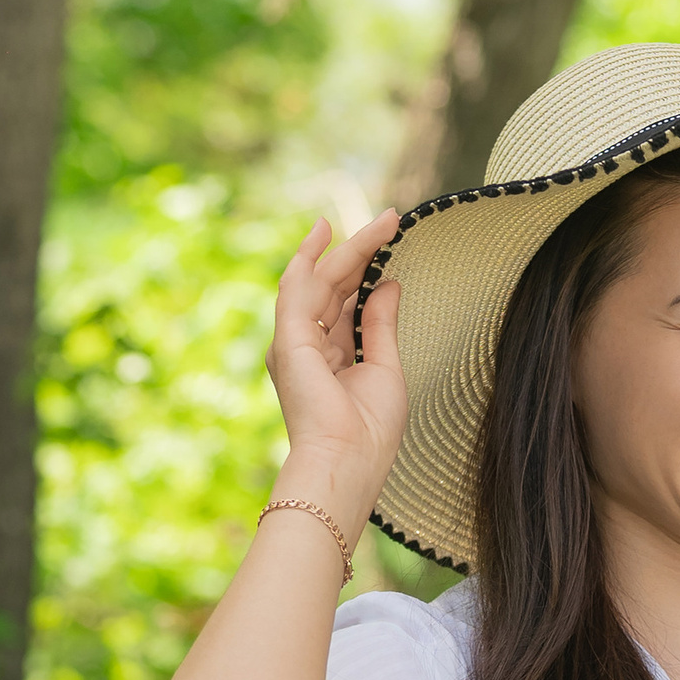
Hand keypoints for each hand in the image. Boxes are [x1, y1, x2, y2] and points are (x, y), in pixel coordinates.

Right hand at [266, 211, 407, 508]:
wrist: (349, 462)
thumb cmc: (369, 431)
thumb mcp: (385, 367)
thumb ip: (380, 324)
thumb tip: (389, 284)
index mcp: (329, 358)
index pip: (345, 302)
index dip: (365, 269)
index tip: (387, 240)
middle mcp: (308, 347)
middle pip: (334, 286)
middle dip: (362, 250)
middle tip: (391, 218)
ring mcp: (294, 343)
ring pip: (320, 280)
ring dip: (348, 248)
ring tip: (382, 222)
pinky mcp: (288, 341)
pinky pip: (296, 289)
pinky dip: (309, 258)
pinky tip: (325, 234)